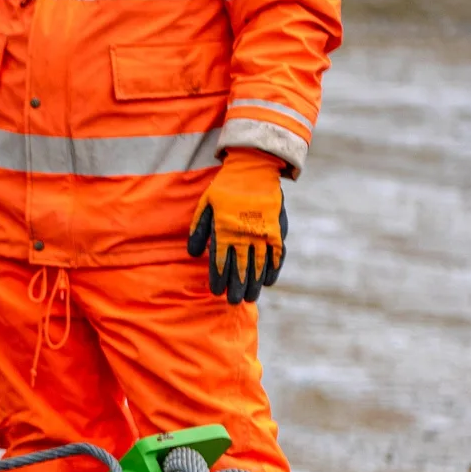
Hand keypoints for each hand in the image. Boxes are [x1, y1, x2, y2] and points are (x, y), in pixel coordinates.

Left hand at [188, 147, 288, 304]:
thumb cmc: (225, 188)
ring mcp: (263, 232)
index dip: (218, 279)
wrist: (254, 168)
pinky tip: (268, 281)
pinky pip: (277, 253)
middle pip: (240, 267)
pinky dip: (273, 268)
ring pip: (259, 264)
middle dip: (237, 287)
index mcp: (225, 230)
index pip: (220, 261)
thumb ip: (199, 230)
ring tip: (250, 298)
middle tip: (234, 303)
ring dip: (254, 282)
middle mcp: (245, 234)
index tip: (216, 293)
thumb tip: (192, 254)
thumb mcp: (206, 205)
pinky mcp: (277, 228)